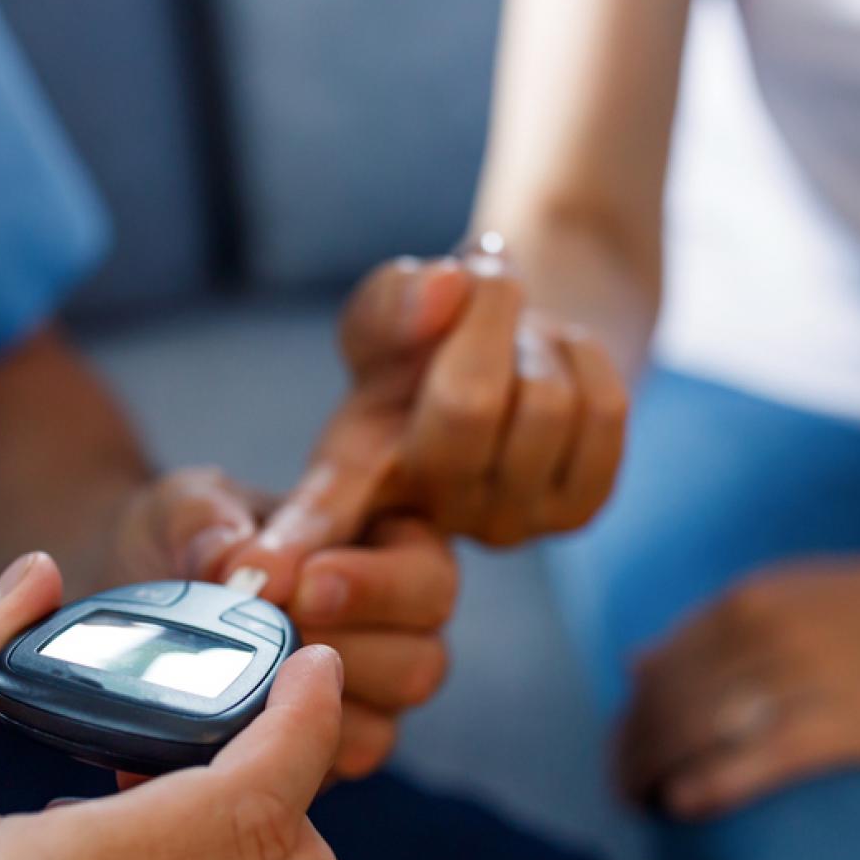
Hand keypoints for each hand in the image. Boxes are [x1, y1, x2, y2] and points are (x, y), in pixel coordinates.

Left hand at [104, 470, 460, 779]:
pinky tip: (228, 726)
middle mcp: (398, 632)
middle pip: (421, 665)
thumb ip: (212, 526)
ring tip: (243, 678)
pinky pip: (324, 775)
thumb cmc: (193, 532)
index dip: (371, 588)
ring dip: (307, 709)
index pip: (425, 578)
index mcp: (395, 550)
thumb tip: (241, 571)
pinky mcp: (323, 755)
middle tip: (275, 637)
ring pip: (380, 730)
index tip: (303, 586)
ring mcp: (365, 702)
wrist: (144, 581)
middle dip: (343, 656)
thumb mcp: (192, 505)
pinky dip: (277, 756)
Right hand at [245, 252, 628, 567]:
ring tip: (514, 344)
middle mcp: (417, 518)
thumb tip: (444, 290)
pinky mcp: (575, 513)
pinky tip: (554, 371)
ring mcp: (499, 525)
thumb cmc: (429, 334)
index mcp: (348, 474)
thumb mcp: (388, 307)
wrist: (517, 348)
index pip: (319, 513)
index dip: (291, 544)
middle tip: (479, 285)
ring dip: (538, 338)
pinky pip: (604, 413)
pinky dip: (587, 360)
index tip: (255, 573)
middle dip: (488, 317)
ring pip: (546, 403)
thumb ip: (396, 296)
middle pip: (470, 404)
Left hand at [619, 524, 859, 819]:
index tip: (619, 752)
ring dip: (655, 775)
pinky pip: (754, 761)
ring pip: (697, 733)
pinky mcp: (848, 724)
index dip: (628, 718)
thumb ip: (716, 629)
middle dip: (631, 754)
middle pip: (666, 706)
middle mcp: (763, 632)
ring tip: (642, 807)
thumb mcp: (792, 593)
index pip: (657, 669)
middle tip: (622, 792)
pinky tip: (682, 806)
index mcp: (748, 601)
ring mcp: (804, 677)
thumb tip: (635, 664)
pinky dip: (706, 786)